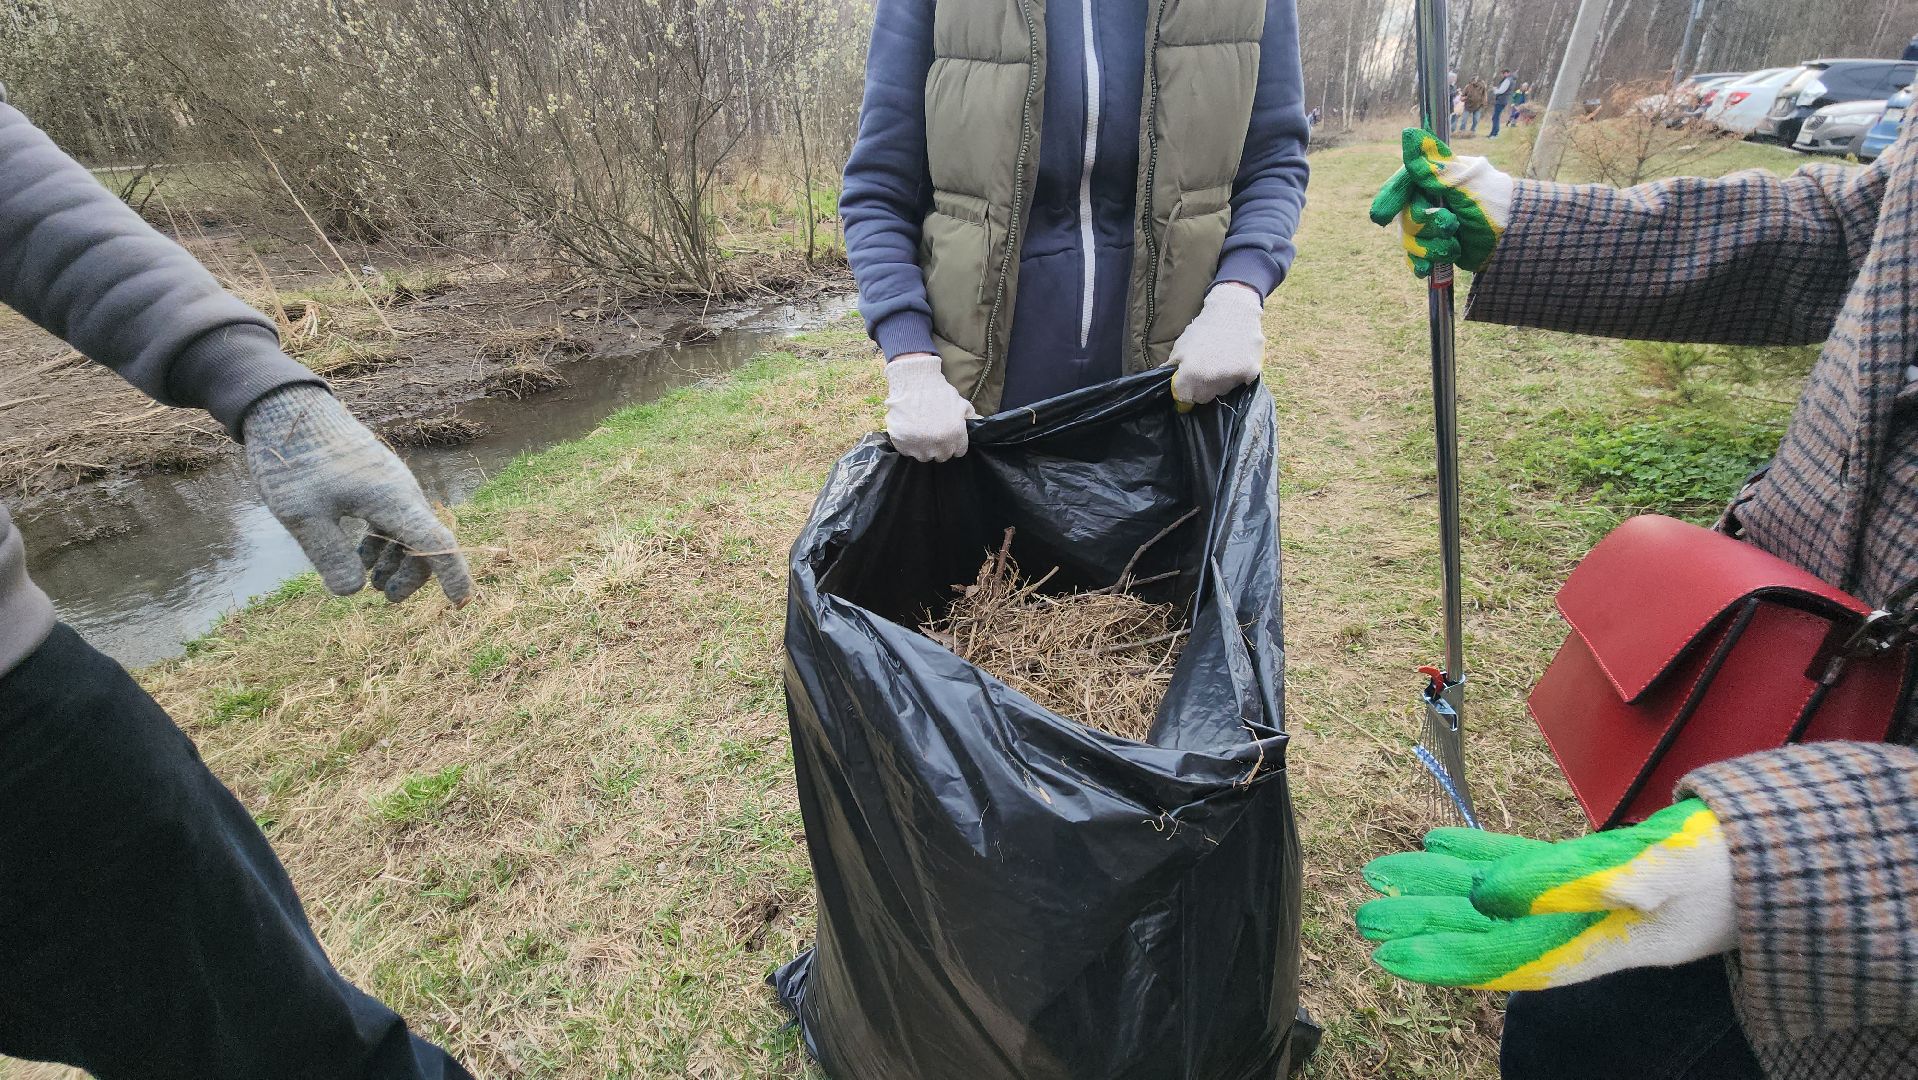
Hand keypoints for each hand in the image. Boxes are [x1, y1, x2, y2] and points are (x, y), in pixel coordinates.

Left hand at [243, 384, 474, 604]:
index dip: (452, 576)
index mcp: (392, 501)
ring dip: (396, 560)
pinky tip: (360, 555)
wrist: (286, 408)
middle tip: (386, 599)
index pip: (436, 544)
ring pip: (408, 529)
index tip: (460, 604)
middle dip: (413, 575)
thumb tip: (353, 592)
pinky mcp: (375, 478)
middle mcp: (400, 491)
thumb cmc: (294, 462)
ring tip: (371, 583)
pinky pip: (392, 516)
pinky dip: (384, 542)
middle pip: (424, 541)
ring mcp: (389, 483)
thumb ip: (330, 556)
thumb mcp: (302, 517)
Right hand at [884, 353, 975, 461]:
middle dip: (939, 446)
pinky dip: (907, 444)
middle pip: (942, 456)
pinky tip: (909, 430)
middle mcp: (939, 446)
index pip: (958, 452)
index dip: (954, 443)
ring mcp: (920, 448)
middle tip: (933, 432)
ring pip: (924, 456)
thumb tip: (976, 421)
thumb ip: (969, 416)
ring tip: (920, 431)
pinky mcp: (903, 446)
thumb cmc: (938, 391)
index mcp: (955, 437)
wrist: (913, 383)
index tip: (948, 436)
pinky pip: (907, 451)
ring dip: (923, 447)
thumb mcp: (960, 402)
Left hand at [1170, 283, 1263, 409]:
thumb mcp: (1180, 346)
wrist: (1234, 311)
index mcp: (1192, 374)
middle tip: (1205, 370)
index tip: (1187, 385)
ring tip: (1221, 361)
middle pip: (1204, 398)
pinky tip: (1234, 360)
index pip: (1185, 398)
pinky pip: (1240, 383)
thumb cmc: (1203, 329)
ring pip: (1222, 391)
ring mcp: (1233, 378)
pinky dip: (1237, 375)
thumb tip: (1164, 385)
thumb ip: (1171, 368)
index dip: (1184, 391)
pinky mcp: (1250, 373)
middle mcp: (1212, 380)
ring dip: (1220, 382)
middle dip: (1201, 388)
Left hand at [1356, 799, 1735, 990]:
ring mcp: (1575, 899)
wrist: (1768, 862)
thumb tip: (1486, 895)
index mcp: (1582, 944)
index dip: (1440, 960)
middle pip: (1478, 928)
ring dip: (1435, 886)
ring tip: (1381, 875)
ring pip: (1488, 893)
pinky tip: (1437, 842)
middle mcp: (1571, 927)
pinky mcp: (1585, 869)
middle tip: (1364, 915)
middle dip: (1421, 922)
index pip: (1494, 959)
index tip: (1389, 956)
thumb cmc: (1716, 876)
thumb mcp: (1646, 878)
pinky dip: (1476, 854)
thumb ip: (1566, 886)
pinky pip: (1517, 863)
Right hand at [1369, 128, 1513, 276]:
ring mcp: (1432, 225)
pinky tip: (1426, 269)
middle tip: (1450, 225)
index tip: (1381, 217)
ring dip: (1430, 246)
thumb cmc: (1490, 200)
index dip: (1389, 199)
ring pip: (1410, 240)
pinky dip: (1421, 264)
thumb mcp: (1460, 181)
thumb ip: (1430, 165)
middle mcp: (1428, 200)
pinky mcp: (1436, 246)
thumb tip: (1408, 135)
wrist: (1513, 234)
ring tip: (1453, 246)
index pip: (1401, 185)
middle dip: (1426, 226)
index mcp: (1432, 178)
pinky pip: (1416, 258)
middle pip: (1405, 217)